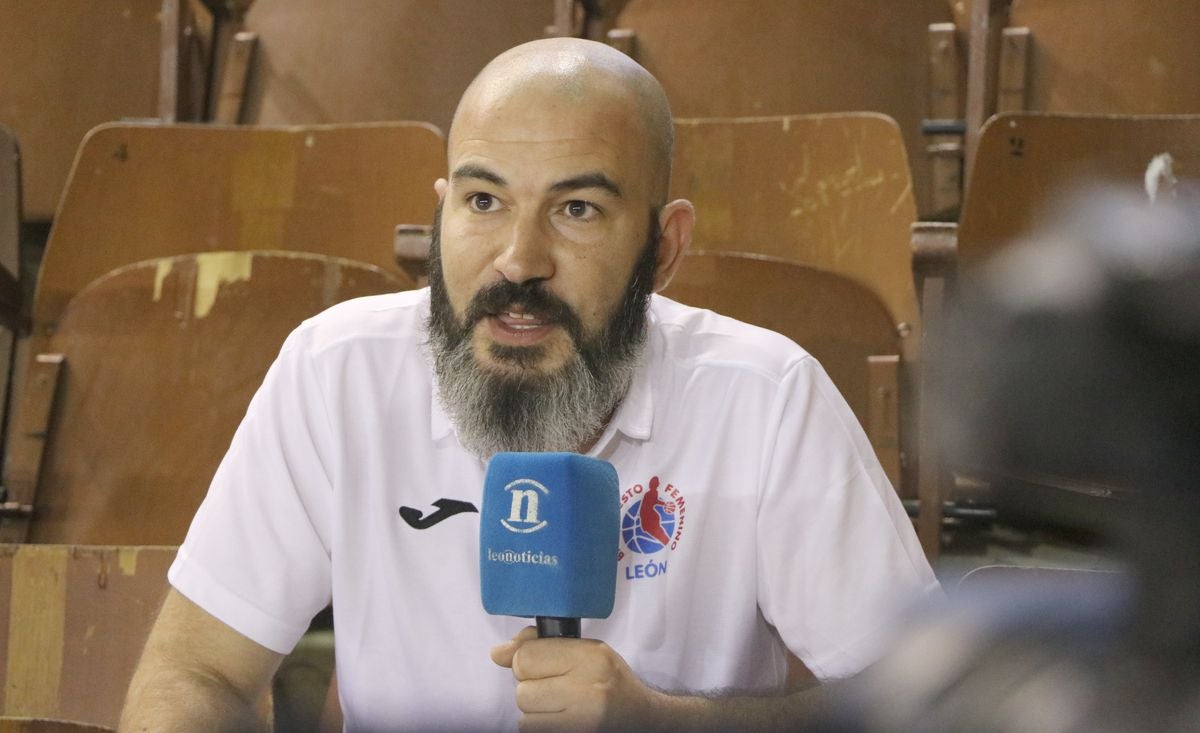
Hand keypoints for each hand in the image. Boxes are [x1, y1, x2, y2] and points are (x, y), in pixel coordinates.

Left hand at [491, 626, 668, 731]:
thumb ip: (540, 645)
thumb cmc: (609, 679)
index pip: (526, 658)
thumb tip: (497, 653)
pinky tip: (561, 719)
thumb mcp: (584, 650)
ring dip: (535, 711)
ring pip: (524, 715)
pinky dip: (539, 725)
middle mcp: (587, 688)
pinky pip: (531, 731)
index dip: (527, 661)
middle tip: (555, 687)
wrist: (640, 717)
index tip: (543, 665)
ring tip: (560, 705)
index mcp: (590, 656)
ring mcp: (582, 720)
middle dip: (531, 689)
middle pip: (522, 690)